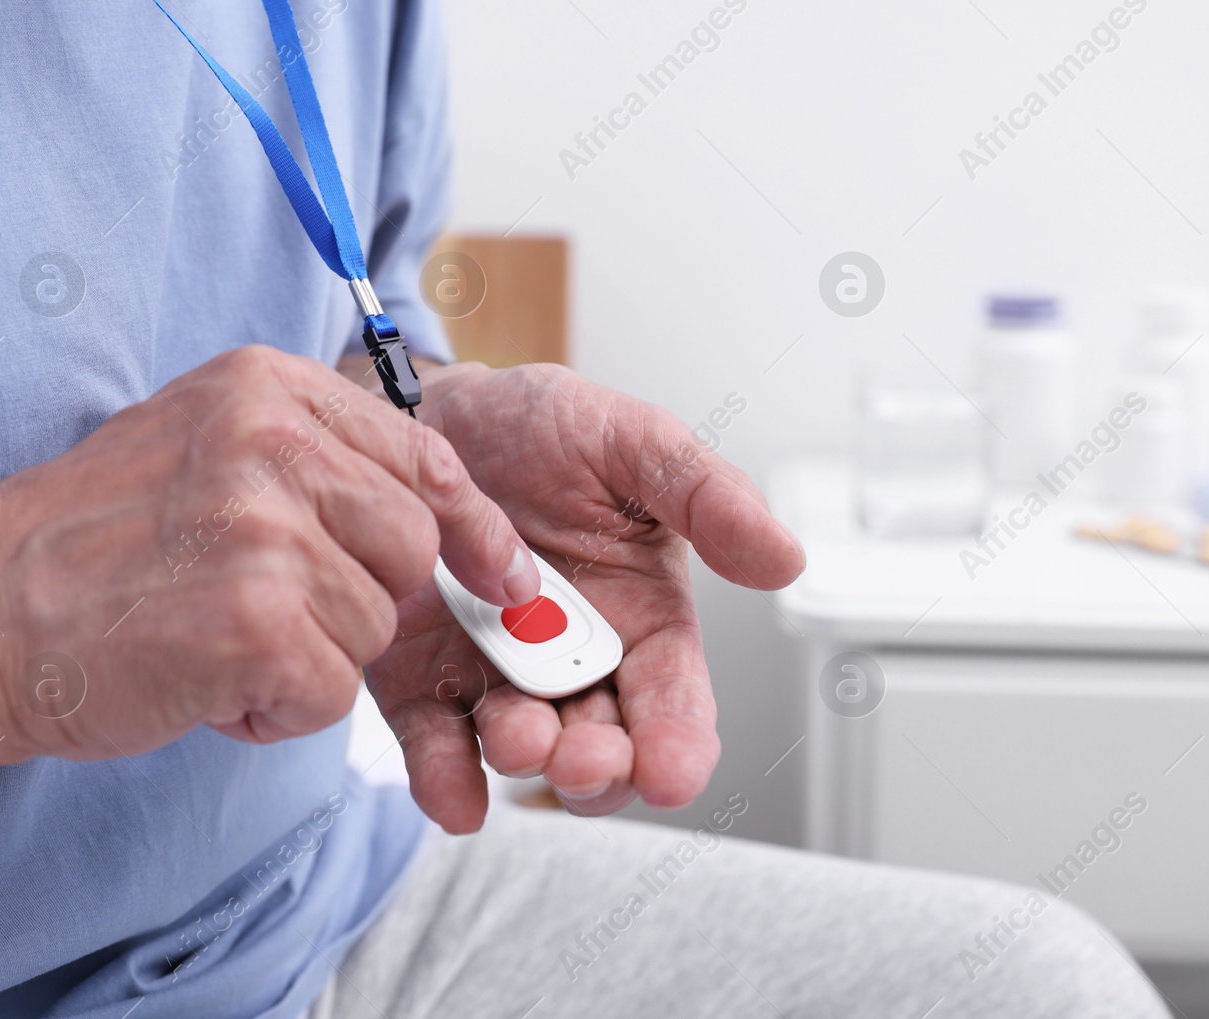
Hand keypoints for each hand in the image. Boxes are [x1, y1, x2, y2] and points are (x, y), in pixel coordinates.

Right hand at [0, 346, 539, 805]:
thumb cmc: (92, 543)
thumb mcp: (203, 447)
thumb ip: (313, 460)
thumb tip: (441, 514)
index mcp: (268, 388)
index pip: (426, 457)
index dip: (474, 526)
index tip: (502, 574)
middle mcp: (273, 442)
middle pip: (413, 546)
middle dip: (366, 599)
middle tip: (277, 613)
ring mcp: (266, 528)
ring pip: (375, 627)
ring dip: (312, 658)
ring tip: (220, 642)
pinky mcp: (256, 619)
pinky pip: (333, 692)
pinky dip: (280, 711)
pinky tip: (209, 683)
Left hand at [360, 360, 803, 831]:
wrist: (428, 411)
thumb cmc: (540, 427)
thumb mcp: (634, 440)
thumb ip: (709, 497)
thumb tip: (786, 559)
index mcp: (641, 619)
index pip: (673, 702)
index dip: (678, 745)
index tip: (671, 771)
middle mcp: (573, 664)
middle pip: (604, 751)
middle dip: (599, 770)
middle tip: (583, 757)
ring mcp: (496, 678)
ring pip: (522, 755)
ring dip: (524, 763)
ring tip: (516, 735)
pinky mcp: (422, 681)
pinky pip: (435, 745)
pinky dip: (444, 781)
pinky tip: (455, 798)